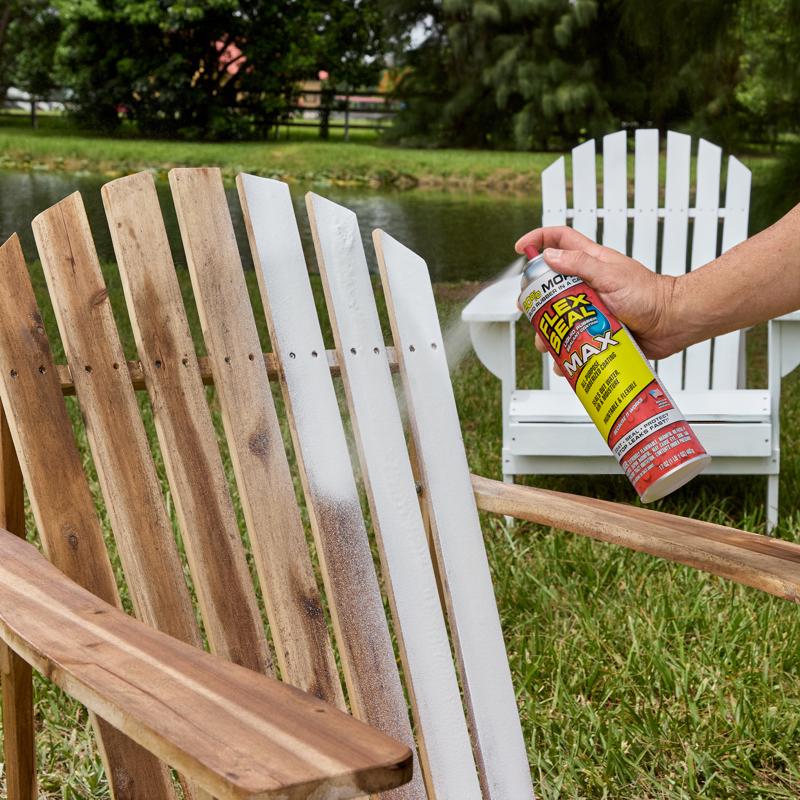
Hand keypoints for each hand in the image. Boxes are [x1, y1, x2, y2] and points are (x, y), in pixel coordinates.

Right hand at [515, 227, 682, 370]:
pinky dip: (566, 353)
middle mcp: (587, 285)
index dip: (538, 239)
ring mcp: (590, 309)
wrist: (673, 324)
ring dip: (549, 332)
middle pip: (549, 286)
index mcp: (591, 263)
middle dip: (536, 299)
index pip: (559, 240)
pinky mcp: (595, 331)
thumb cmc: (651, 295)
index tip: (520, 249)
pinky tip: (566, 360)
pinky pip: (573, 342)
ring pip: (557, 318)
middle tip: (531, 310)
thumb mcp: (611, 275)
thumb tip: (550, 256)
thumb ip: (580, 264)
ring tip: (550, 342)